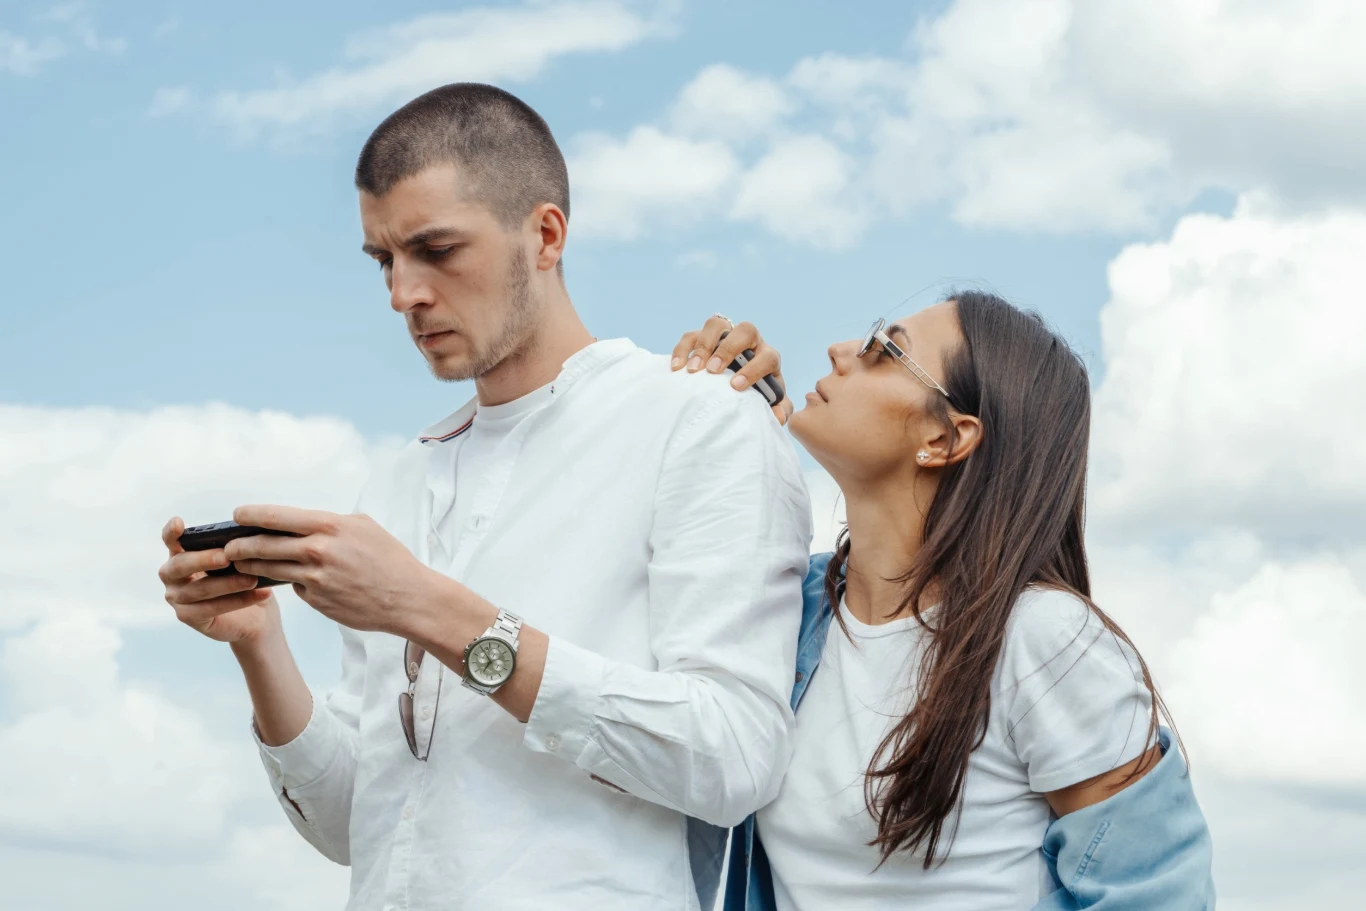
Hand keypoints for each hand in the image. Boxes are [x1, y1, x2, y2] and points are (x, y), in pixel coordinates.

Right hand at [159, 516, 280, 645]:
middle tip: (227, 557)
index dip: (171, 532)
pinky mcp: (187, 616)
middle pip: (180, 565)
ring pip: (199, 589)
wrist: (257, 615)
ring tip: (254, 579)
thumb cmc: (246, 578)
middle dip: (204, 559)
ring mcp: (176, 597)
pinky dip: (238, 601)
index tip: (178, 522)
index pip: (171, 540)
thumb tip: (246, 535)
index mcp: (182, 553)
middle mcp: (172, 575)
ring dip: (229, 584)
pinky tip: (261, 594)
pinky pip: (210, 608)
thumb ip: (236, 548)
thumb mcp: (242, 560)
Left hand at [225, 505, 437, 636]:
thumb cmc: (389, 559)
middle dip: (240, 545)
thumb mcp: (363, 527)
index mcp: (329, 526)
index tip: (238, 514)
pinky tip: (281, 581)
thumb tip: (302, 524)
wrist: (408, 598)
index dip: (251, 514)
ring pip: (269, 569)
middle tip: (228, 545)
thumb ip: (330, 524)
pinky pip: (294, 587)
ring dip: (250, 566)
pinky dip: (286, 582)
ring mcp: (315, 578)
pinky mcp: (316, 600)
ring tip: (240, 562)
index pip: (277, 517)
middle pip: (263, 545)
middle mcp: (318, 551)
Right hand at [670, 316, 794, 424]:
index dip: (753, 369)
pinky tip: (677, 368)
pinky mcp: (703, 338)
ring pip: (717, 325)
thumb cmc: (757, 393)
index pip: (767, 356)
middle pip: (745, 330)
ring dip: (704, 346)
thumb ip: (780, 410)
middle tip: (713, 371)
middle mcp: (749, 341)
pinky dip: (683, 349)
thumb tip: (777, 417)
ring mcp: (726, 336)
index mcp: (768, 357)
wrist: (739, 384)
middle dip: (728, 349)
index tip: (736, 386)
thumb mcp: (771, 403)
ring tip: (693, 370)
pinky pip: (692, 335)